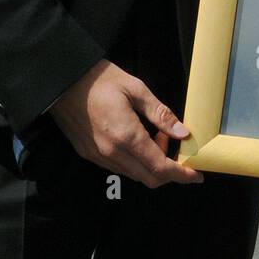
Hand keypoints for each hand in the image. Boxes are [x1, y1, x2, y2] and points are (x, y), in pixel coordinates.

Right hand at [49, 59, 203, 187]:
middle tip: (175, 145)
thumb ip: (160, 114)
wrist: (62, 82)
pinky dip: (135, 161)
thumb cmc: (101, 79)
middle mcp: (111, 153)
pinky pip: (119, 168)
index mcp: (126, 136)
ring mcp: (97, 157)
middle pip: (148, 178)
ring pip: (133, 175)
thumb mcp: (136, 89)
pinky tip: (138, 138)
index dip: (181, 175)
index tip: (197, 175)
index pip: (160, 168)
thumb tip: (182, 133)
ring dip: (151, 164)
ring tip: (156, 135)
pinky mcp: (88, 154)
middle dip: (168, 170)